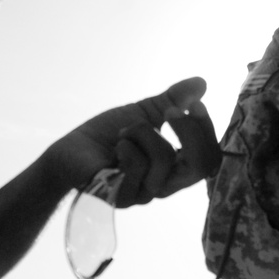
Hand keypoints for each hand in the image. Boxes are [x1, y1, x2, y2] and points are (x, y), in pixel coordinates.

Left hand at [46, 77, 221, 206]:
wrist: (70, 149)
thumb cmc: (107, 135)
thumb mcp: (144, 113)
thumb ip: (173, 100)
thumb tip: (202, 82)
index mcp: (174, 168)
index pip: (209, 158)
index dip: (206, 131)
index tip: (195, 104)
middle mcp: (164, 185)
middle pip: (199, 166)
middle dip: (188, 132)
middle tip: (169, 111)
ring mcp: (143, 194)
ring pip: (164, 159)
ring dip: (142, 133)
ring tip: (124, 132)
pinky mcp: (121, 197)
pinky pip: (136, 167)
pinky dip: (127, 146)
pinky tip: (115, 146)